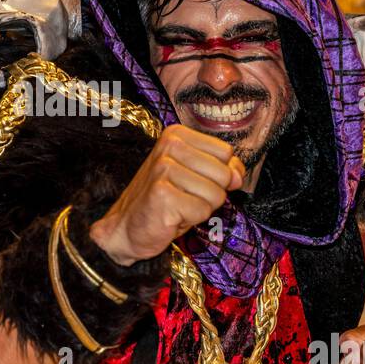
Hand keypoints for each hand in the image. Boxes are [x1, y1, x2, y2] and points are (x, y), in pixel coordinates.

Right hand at [89, 124, 244, 265]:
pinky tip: (171, 217)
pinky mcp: (163, 194)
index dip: (217, 174)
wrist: (126, 228)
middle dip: (210, 194)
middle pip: (224, 174)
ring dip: (200, 208)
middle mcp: (169, 146)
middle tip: (183, 197)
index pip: (226, 153)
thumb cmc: (165, 202)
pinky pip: (203, 211)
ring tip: (177, 207)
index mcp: (177, 135)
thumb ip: (222, 169)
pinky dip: (191, 220)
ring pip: (216, 195)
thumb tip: (238, 175)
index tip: (192, 181)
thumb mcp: (195, 177)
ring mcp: (164, 168)